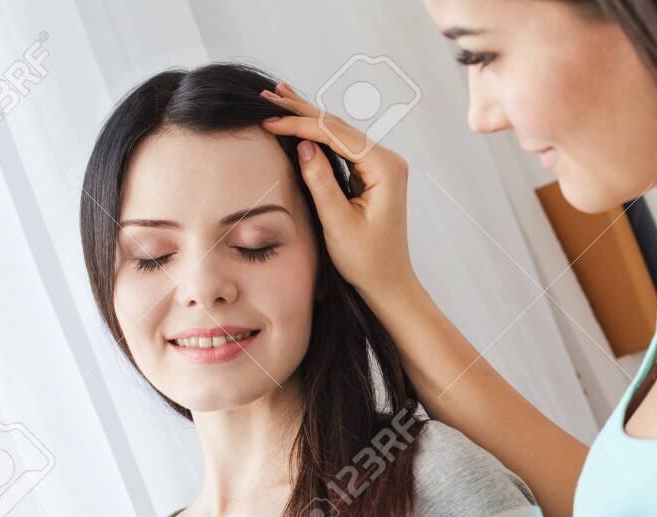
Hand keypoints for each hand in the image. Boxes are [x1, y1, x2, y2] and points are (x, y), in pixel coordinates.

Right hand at [259, 82, 418, 298]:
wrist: (388, 282)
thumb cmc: (367, 259)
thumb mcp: (338, 223)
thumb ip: (321, 181)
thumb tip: (303, 144)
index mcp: (385, 168)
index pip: (335, 135)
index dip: (300, 124)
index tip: (268, 120)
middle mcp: (388, 160)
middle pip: (338, 127)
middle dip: (301, 111)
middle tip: (268, 94)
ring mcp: (381, 164)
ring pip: (338, 133)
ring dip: (307, 117)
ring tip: (278, 97)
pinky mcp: (372, 172)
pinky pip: (341, 146)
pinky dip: (318, 134)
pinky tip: (301, 119)